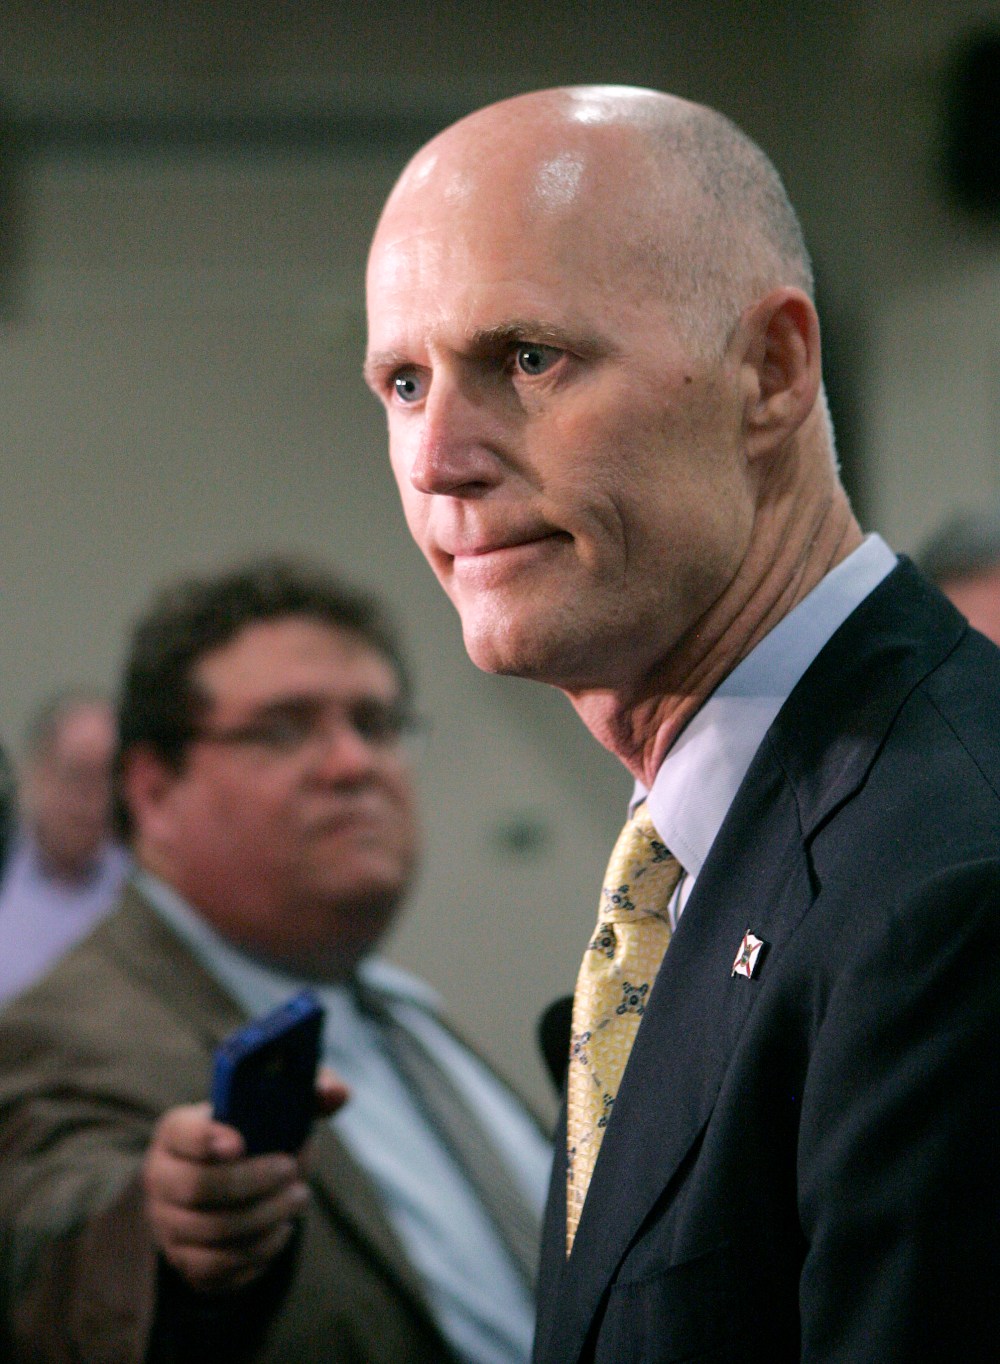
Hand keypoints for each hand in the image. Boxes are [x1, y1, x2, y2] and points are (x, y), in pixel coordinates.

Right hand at [143, 1073, 347, 1294]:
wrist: (228, 1182)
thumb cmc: (255, 1134)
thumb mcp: (275, 1103)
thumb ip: (308, 1090)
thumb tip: (336, 1094)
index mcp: (175, 1131)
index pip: (180, 1133)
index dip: (206, 1139)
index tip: (242, 1142)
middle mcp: (160, 1178)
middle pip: (197, 1187)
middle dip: (252, 1182)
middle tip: (291, 1171)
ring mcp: (167, 1224)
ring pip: (211, 1231)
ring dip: (264, 1217)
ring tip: (298, 1198)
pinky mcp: (184, 1261)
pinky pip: (216, 1268)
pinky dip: (256, 1252)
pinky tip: (281, 1230)